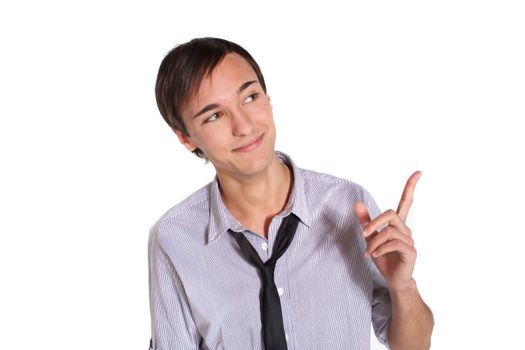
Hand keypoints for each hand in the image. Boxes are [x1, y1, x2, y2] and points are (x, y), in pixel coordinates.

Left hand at [354, 171, 420, 291]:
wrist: (393, 280)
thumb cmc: (384, 258)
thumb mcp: (370, 238)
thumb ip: (365, 221)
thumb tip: (357, 203)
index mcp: (397, 224)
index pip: (406, 201)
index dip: (411, 187)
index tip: (418, 172)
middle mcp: (405, 229)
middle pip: (391, 213)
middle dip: (374, 222)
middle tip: (363, 233)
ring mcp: (409, 240)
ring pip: (388, 231)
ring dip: (373, 242)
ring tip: (368, 252)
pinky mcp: (410, 251)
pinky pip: (393, 243)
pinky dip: (379, 249)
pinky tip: (374, 256)